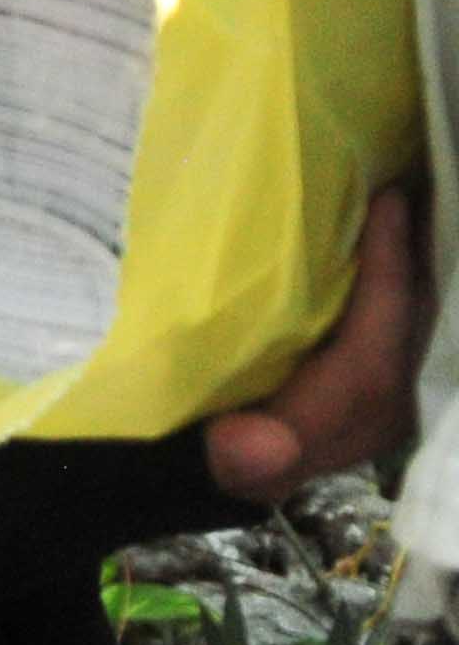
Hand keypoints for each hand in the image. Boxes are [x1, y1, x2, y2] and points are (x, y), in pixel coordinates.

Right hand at [210, 184, 425, 504]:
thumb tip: (252, 452)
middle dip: (416, 247)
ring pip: (412, 307)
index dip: (390, 260)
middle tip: (411, 175)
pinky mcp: (379, 372)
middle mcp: (396, 390)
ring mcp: (393, 382)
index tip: (390, 197)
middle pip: (416, 307)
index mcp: (363, 400)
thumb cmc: (229, 448)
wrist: (228, 469)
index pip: (387, 318)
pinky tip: (383, 229)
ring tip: (405, 190)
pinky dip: (394, 269)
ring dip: (411, 252)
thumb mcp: (232, 458)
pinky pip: (397, 310)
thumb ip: (248, 454)